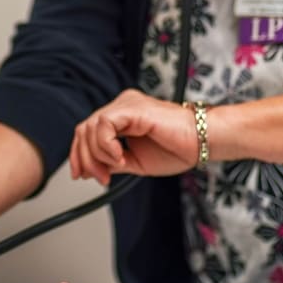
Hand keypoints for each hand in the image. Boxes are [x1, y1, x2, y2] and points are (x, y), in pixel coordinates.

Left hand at [70, 89, 198, 183]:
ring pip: (90, 127)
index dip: (78, 154)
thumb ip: (112, 161)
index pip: (86, 131)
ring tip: (116, 168)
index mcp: (121, 117)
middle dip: (86, 159)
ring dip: (97, 155)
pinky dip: (106, 145)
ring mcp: (127, 104)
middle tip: (101, 178)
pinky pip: (104, 124)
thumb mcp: (135, 161)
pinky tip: (120, 157)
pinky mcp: (134, 108)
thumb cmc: (178, 149)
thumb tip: (90, 168)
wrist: (203, 143)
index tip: (81, 175)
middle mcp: (122, 106)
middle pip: (84, 130)